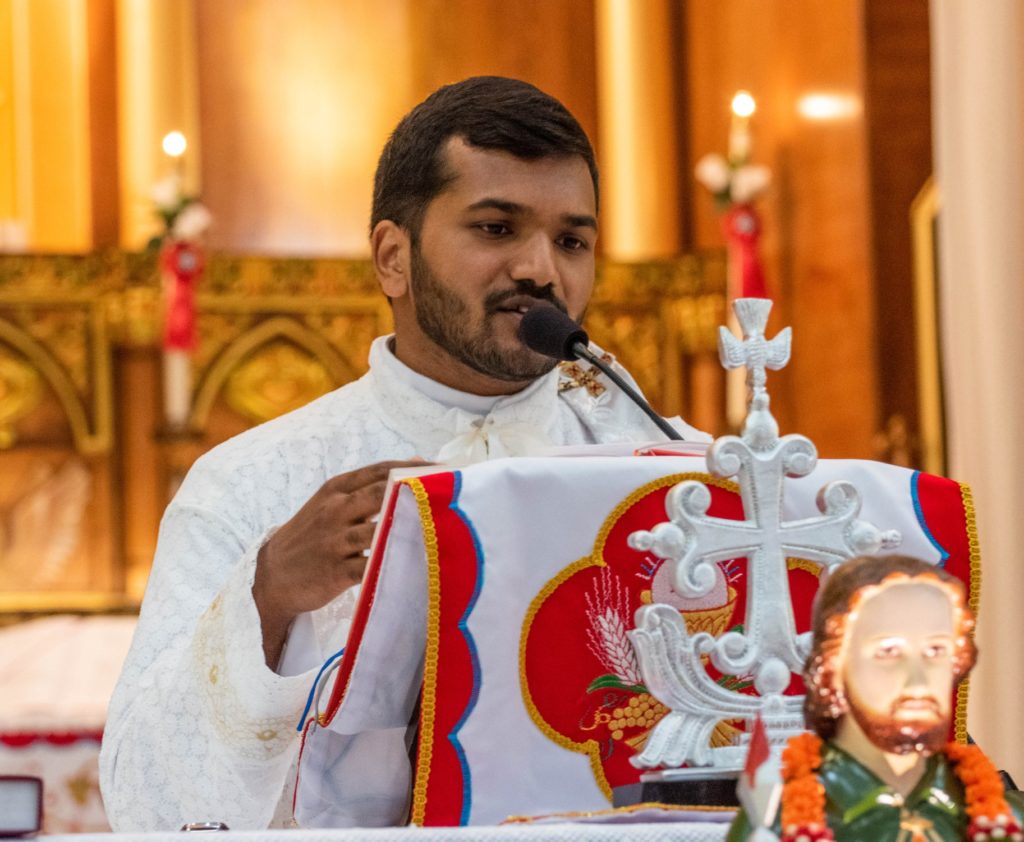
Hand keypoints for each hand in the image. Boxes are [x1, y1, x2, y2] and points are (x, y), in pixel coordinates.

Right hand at [252, 459, 428, 665]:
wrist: (273, 574)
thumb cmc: (313, 534)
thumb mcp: (333, 502)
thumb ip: (371, 485)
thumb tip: (416, 462)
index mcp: (337, 489)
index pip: (381, 470)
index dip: (415, 468)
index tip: (446, 469)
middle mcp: (336, 510)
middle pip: (383, 493)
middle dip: (419, 492)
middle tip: (452, 492)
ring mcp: (335, 541)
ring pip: (380, 530)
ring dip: (413, 528)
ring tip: (446, 527)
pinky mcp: (336, 571)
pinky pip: (372, 566)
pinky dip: (396, 564)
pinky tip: (422, 563)